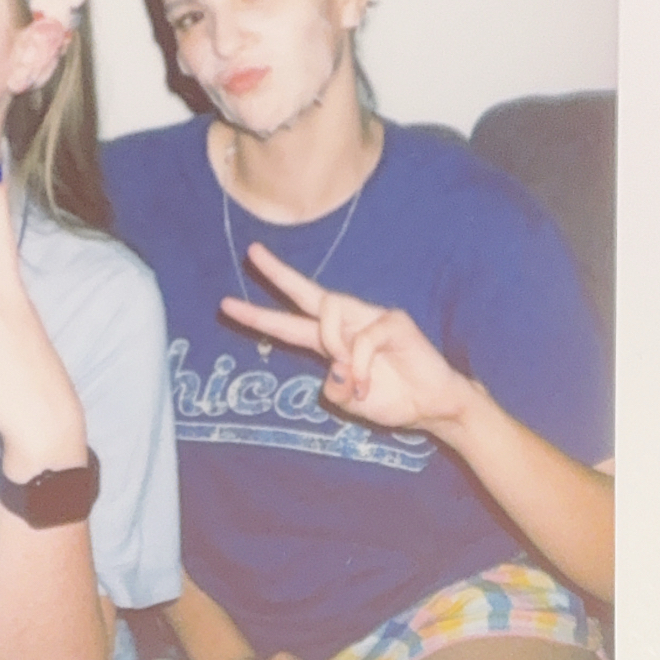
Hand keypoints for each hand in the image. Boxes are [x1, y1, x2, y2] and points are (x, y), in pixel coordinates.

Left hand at [221, 246, 473, 442]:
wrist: (433, 407)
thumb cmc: (392, 400)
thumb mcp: (351, 404)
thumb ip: (335, 390)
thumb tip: (335, 367)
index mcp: (330, 342)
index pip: (288, 323)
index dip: (258, 315)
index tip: (226, 304)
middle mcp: (346, 324)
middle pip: (306, 292)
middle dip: (278, 273)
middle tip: (252, 252)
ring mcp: (370, 318)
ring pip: (330, 311)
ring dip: (332, 343)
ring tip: (350, 375)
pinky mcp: (393, 321)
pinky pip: (363, 339)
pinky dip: (361, 364)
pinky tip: (369, 382)